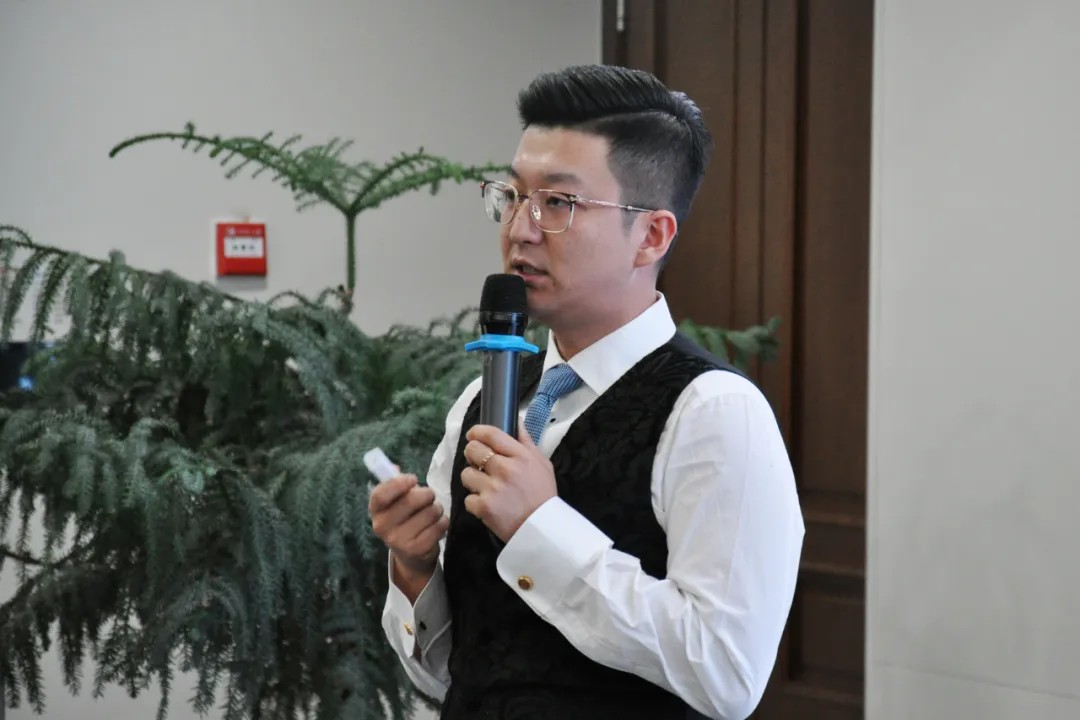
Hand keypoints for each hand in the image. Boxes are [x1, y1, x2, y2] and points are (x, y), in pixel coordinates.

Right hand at [369, 473, 447, 589]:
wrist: (410, 555)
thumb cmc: (404, 520)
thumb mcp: (395, 503)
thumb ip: (395, 484)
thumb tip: (394, 468)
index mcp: (376, 511)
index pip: (380, 494)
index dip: (398, 483)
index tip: (413, 479)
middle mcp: (382, 527)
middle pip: (411, 500)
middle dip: (427, 494)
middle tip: (429, 496)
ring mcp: (399, 540)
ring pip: (430, 512)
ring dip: (437, 509)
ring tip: (432, 513)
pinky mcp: (417, 549)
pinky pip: (439, 525)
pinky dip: (443, 522)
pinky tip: (436, 525)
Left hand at [461, 422, 555, 542]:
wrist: (543, 529)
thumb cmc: (543, 494)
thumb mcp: (542, 464)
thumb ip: (526, 442)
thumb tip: (516, 421)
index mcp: (520, 456)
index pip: (491, 434)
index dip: (477, 432)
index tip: (473, 435)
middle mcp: (505, 469)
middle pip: (472, 450)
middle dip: (472, 455)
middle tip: (479, 464)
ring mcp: (493, 488)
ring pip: (466, 474)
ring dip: (473, 480)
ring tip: (485, 487)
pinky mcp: (484, 507)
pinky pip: (467, 498)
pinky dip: (475, 503)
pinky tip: (487, 505)